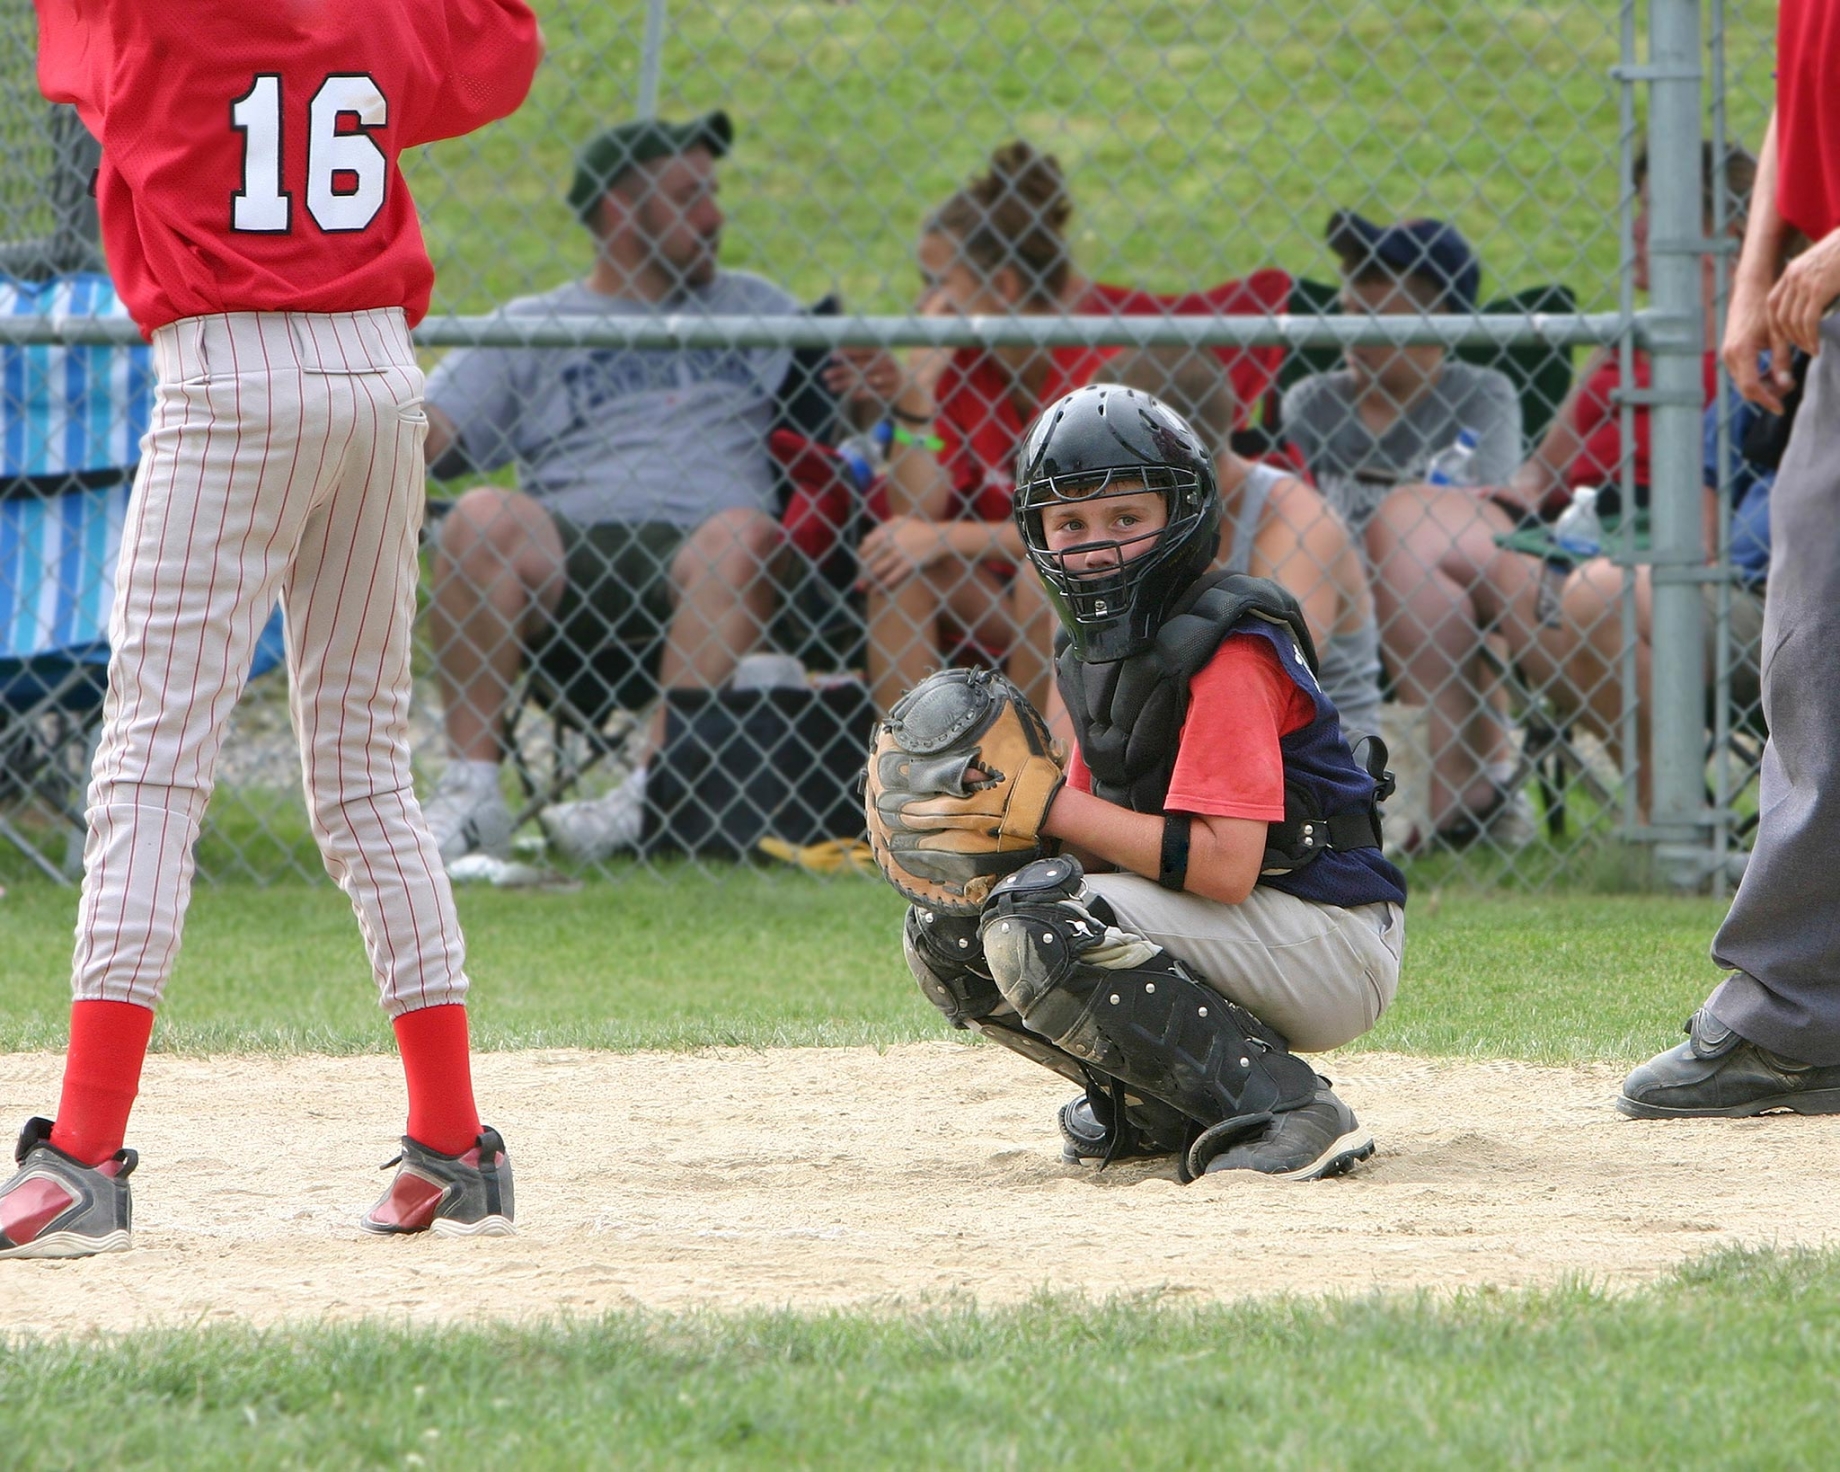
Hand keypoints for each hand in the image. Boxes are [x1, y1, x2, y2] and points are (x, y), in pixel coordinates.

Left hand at [822, 347, 903, 409]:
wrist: (909, 384)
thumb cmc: (884, 369)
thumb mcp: (876, 359)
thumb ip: (859, 356)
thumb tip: (834, 354)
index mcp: (883, 352)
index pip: (863, 350)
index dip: (848, 353)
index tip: (832, 357)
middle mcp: (888, 363)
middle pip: (861, 367)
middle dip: (842, 371)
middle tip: (826, 375)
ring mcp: (891, 378)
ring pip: (865, 381)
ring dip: (846, 384)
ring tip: (831, 387)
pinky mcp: (893, 391)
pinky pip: (874, 394)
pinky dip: (861, 395)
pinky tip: (849, 396)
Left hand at [857, 516, 952, 588]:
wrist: (939, 537)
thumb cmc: (918, 528)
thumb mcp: (899, 521)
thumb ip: (881, 528)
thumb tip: (864, 540)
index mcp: (886, 532)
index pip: (866, 546)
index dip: (861, 557)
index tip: (861, 564)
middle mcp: (891, 543)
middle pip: (869, 560)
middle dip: (862, 573)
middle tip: (859, 581)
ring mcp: (900, 554)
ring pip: (878, 571)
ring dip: (868, 581)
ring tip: (863, 589)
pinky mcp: (909, 565)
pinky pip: (892, 578)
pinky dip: (882, 586)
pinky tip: (876, 592)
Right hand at [1722, 272, 1785, 412]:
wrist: (1750, 288)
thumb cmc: (1766, 308)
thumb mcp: (1779, 335)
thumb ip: (1782, 361)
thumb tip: (1785, 384)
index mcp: (1741, 352)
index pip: (1752, 387)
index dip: (1767, 400)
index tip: (1782, 408)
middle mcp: (1729, 356)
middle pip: (1746, 389)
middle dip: (1768, 394)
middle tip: (1790, 386)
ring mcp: (1727, 354)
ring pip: (1743, 383)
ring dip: (1763, 386)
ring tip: (1784, 377)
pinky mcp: (1729, 352)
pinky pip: (1741, 373)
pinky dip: (1757, 378)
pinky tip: (1772, 371)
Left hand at [1767, 227, 1839, 360]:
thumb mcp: (1822, 265)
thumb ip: (1811, 282)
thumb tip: (1812, 304)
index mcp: (1791, 271)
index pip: (1773, 304)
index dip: (1776, 324)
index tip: (1785, 338)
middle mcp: (1793, 277)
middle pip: (1779, 316)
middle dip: (1788, 338)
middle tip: (1802, 348)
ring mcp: (1804, 283)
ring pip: (1793, 322)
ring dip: (1801, 341)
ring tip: (1812, 349)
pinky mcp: (1819, 289)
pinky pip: (1808, 320)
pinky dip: (1810, 337)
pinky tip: (1816, 346)